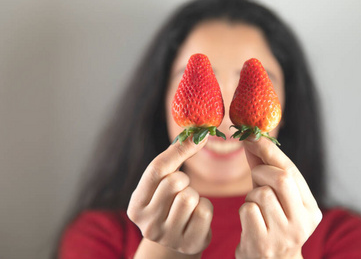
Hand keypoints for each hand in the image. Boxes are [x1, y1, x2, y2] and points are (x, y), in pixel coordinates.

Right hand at [127, 137, 212, 255]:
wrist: (177, 241)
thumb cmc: (169, 203)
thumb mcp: (163, 183)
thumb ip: (174, 158)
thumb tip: (197, 134)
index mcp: (136, 206)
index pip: (156, 170)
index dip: (179, 150)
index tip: (199, 136)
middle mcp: (148, 224)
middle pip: (174, 182)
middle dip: (184, 180)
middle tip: (182, 189)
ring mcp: (168, 237)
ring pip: (190, 197)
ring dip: (195, 195)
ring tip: (188, 205)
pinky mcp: (189, 244)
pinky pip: (204, 211)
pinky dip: (205, 207)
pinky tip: (196, 215)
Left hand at [235, 138, 321, 258]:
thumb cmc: (270, 223)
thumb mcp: (275, 196)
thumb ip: (266, 168)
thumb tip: (251, 138)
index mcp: (311, 209)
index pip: (292, 172)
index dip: (271, 152)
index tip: (253, 136)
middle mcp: (303, 223)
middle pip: (281, 178)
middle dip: (262, 171)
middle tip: (256, 177)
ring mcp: (284, 235)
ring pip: (261, 193)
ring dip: (251, 194)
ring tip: (256, 206)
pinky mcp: (263, 243)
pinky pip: (247, 209)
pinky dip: (244, 209)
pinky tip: (250, 220)